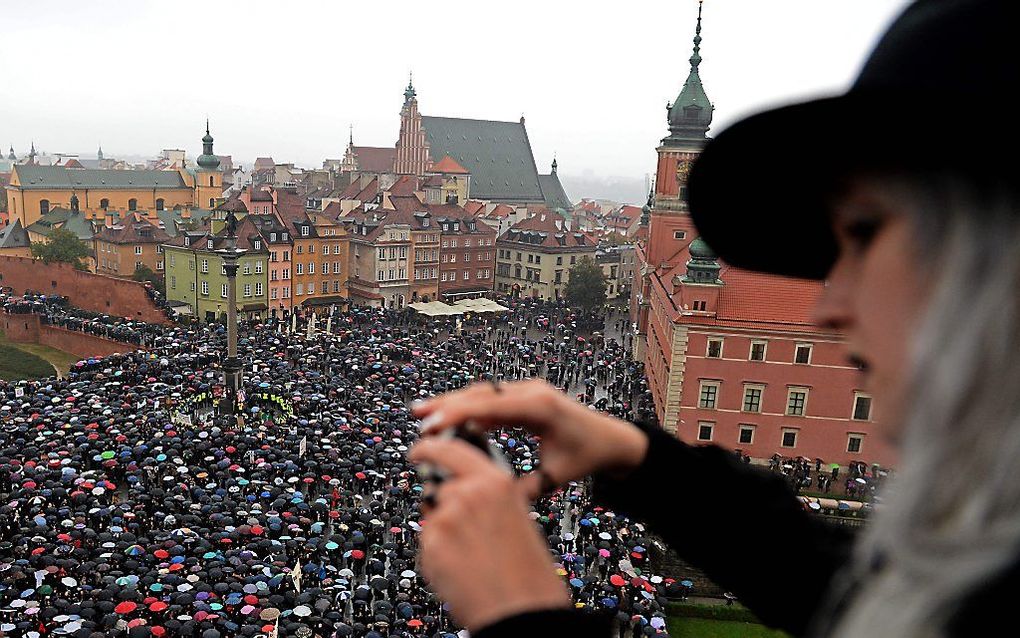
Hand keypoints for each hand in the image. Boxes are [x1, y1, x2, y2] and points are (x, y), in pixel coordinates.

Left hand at [409, 436, 570, 629]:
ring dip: (444, 531)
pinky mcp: (430, 546)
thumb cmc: (529, 574)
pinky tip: (462, 569)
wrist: (522, 613)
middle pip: (440, 487)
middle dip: (445, 504)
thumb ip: (490, 498)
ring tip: (472, 557)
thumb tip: (464, 491)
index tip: (419, 448)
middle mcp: (467, 494)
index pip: (451, 450)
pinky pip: (428, 543)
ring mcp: (445, 519)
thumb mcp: (519, 518)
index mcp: (496, 482)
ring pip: (434, 517)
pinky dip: (439, 554)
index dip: (431, 446)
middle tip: (460, 527)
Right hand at [412, 379, 647, 497]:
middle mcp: (532, 392)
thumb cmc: (586, 457)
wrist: (611, 439)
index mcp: (540, 407)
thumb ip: (525, 488)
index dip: (459, 413)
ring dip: (453, 403)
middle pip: (482, 393)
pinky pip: (491, 398)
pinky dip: (468, 407)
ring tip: (422, 414)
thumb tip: (492, 502)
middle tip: (417, 416)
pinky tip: (446, 417)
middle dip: (447, 404)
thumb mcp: (557, 476)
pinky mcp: (524, 395)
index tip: (432, 424)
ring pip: (483, 393)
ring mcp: (528, 390)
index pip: (492, 405)